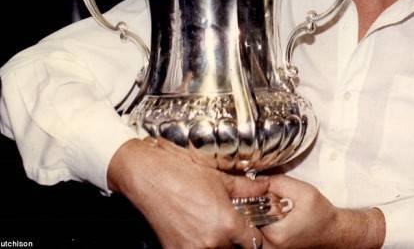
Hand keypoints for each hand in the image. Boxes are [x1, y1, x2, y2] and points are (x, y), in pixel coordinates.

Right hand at [107, 137, 267, 247]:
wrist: (148, 176)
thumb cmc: (182, 173)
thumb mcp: (220, 177)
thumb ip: (247, 188)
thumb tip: (265, 187)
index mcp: (227, 224)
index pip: (255, 244)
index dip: (256, 236)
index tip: (252, 230)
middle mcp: (211, 242)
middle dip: (237, 240)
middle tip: (234, 226)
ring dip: (220, 244)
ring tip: (215, 227)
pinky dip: (201, 245)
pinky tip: (198, 231)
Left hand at [260, 175, 384, 248]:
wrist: (333, 231)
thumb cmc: (322, 214)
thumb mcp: (303, 191)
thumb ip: (279, 182)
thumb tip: (258, 179)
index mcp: (277, 234)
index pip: (250, 212)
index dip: (256, 197)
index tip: (267, 192)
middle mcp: (271, 246)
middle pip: (249, 220)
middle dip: (256, 205)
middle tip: (271, 198)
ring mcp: (271, 248)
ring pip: (253, 225)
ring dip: (259, 212)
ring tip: (276, 205)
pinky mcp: (273, 247)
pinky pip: (259, 231)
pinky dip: (264, 220)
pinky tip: (276, 213)